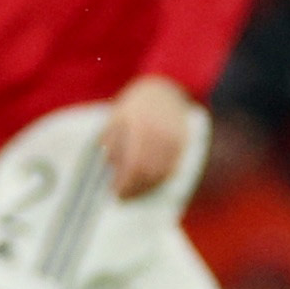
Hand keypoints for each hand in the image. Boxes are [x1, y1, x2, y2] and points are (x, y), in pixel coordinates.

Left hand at [101, 75, 192, 199]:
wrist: (164, 90)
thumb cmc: (135, 106)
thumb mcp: (117, 116)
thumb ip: (110, 139)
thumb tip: (107, 166)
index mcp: (140, 125)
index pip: (133, 163)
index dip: (124, 182)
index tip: (113, 192)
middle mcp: (159, 133)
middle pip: (147, 171)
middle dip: (133, 188)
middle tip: (122, 197)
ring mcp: (174, 138)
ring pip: (160, 173)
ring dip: (145, 188)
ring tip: (132, 194)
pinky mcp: (183, 144)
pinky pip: (171, 169)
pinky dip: (158, 181)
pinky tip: (147, 185)